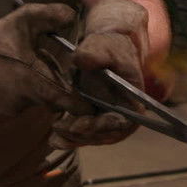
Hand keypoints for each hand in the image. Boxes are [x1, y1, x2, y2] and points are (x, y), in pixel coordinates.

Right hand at [0, 3, 85, 116]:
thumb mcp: (24, 19)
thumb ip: (51, 15)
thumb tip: (72, 15)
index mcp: (37, 80)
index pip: (71, 102)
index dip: (84, 102)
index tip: (92, 99)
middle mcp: (28, 99)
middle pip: (56, 98)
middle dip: (58, 85)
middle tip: (52, 65)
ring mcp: (15, 107)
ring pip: (39, 99)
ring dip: (40, 87)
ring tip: (28, 65)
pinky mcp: (3, 110)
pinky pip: (24, 101)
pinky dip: (25, 91)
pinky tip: (14, 74)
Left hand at [49, 0, 148, 147]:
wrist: (103, 50)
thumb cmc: (108, 46)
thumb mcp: (103, 46)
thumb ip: (95, 53)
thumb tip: (82, 59)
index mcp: (133, 101)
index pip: (121, 122)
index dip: (101, 127)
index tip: (79, 125)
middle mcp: (123, 114)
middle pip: (105, 134)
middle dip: (83, 136)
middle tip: (61, 129)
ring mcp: (107, 118)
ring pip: (92, 136)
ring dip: (73, 140)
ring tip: (54, 138)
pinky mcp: (94, 118)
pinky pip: (83, 132)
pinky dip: (69, 138)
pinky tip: (53, 139)